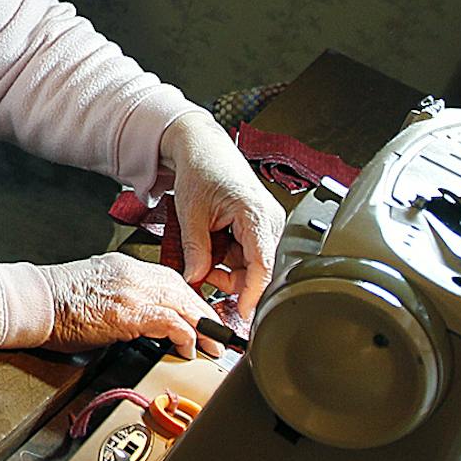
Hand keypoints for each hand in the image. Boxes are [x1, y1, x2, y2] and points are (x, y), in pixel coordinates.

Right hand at [42, 253, 220, 357]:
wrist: (32, 302)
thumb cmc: (52, 302)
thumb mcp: (93, 290)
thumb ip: (119, 298)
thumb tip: (135, 319)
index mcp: (123, 267)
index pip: (169, 278)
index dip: (190, 299)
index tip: (200, 314)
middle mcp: (131, 274)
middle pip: (182, 289)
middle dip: (204, 312)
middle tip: (217, 333)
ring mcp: (131, 291)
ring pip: (182, 303)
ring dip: (202, 326)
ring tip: (213, 345)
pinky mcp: (128, 312)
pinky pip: (170, 321)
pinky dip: (185, 334)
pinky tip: (189, 347)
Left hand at [160, 112, 284, 318]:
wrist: (202, 148)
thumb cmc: (200, 170)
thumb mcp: (191, 215)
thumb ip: (196, 251)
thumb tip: (196, 279)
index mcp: (256, 215)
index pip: (262, 266)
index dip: (253, 293)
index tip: (243, 313)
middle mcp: (269, 219)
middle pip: (258, 268)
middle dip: (231, 281)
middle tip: (202, 278)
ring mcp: (266, 221)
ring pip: (252, 263)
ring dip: (228, 269)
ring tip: (202, 259)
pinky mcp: (259, 224)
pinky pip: (249, 252)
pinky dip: (230, 258)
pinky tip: (213, 250)